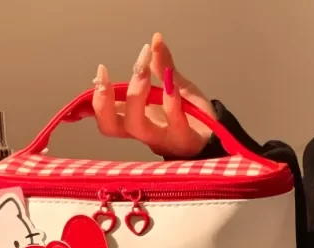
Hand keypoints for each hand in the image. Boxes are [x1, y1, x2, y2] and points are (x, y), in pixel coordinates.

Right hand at [92, 33, 214, 157]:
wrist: (218, 133)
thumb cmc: (192, 115)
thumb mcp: (175, 85)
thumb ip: (163, 66)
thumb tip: (156, 40)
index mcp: (136, 120)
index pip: (107, 118)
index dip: (96, 102)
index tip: (100, 72)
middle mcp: (145, 132)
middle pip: (112, 127)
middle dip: (105, 100)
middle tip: (107, 74)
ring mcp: (163, 138)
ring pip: (138, 127)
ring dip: (136, 95)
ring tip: (143, 69)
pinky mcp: (184, 140)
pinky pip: (174, 123)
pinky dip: (171, 101)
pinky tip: (172, 83)